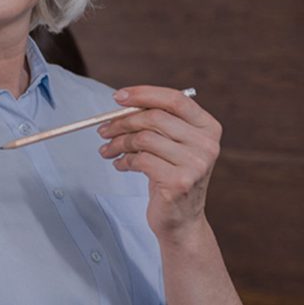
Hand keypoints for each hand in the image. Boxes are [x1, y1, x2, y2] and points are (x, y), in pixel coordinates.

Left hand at [97, 85, 222, 238]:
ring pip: (143, 138)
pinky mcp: (179, 182)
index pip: (175, 99)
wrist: (181, 219)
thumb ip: (155, 121)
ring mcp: (196, 164)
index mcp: (208, 128)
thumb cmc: (171, 176)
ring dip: (118, 143)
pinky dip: (123, 160)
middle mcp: (207, 144)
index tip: (118, 96)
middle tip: (103, 129)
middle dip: (122, 121)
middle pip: (154, 117)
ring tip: (108, 150)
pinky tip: (120, 165)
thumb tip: (122, 102)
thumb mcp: (170, 144)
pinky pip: (140, 160)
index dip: (144, 93)